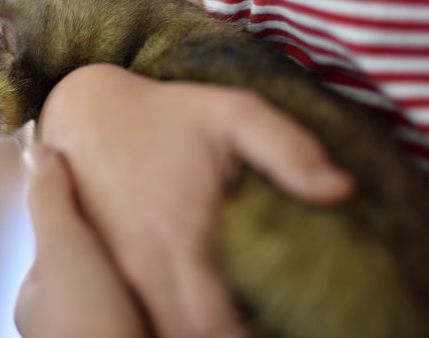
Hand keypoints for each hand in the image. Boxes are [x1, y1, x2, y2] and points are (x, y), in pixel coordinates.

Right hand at [37, 64, 351, 337]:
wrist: (86, 112)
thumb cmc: (165, 115)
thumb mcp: (233, 114)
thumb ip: (288, 149)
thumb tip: (342, 190)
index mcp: (177, 240)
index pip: (212, 328)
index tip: (273, 329)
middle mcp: (139, 268)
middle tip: (252, 323)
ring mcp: (113, 273)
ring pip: (148, 331)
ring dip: (184, 329)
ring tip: (221, 317)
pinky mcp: (97, 268)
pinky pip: (129, 313)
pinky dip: (158, 317)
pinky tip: (182, 303)